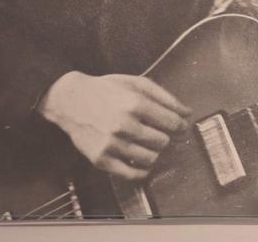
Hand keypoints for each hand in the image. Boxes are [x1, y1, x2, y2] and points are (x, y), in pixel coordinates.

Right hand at [37, 71, 191, 180]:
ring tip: (149, 143)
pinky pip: (132, 173)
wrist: (70, 100)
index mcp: (135, 103)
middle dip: (166, 137)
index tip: (180, 127)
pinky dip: (143, 170)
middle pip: (163, 141)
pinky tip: (142, 160)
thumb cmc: (107, 89)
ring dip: (155, 152)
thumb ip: (165, 97)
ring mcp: (111, 144)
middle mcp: (124, 125)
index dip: (181, 126)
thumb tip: (187, 113)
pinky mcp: (101, 159)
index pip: (172, 123)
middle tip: (160, 133)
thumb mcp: (137, 83)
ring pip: (151, 158)